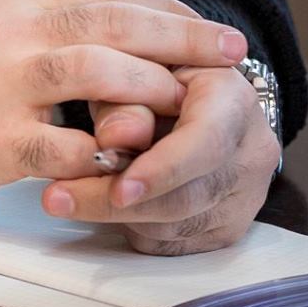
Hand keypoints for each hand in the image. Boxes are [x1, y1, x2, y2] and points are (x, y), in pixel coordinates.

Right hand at [0, 0, 248, 185]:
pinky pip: (67, 148)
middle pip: (111, 18)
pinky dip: (106, 155)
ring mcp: (1, 84)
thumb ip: (50, 15)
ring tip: (187, 100)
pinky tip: (132, 160)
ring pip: (96, 69)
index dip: (162, 3)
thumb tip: (129, 16)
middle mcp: (9, 29)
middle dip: (180, 34)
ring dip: (152, 85)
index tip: (201, 21)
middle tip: (230, 49)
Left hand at [40, 63, 279, 251]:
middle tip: (57, 198)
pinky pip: (176, 242)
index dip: (162, 168)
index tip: (117, 188)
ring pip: (177, 225)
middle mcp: (250, 151)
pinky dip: (135, 228)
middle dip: (117, 202)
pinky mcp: (227, 226)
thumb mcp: (136, 64)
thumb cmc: (157, 72)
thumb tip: (113, 139)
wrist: (193, 93)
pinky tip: (104, 203)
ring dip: (117, 216)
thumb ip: (123, 95)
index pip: (206, 142)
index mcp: (233, 99)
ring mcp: (244, 195)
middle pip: (188, 196)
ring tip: (65, 196)